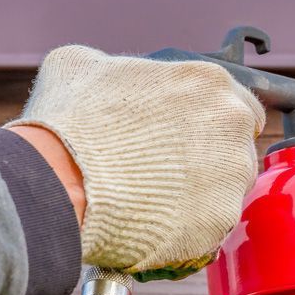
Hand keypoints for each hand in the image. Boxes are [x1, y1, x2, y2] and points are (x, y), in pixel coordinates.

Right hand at [8, 45, 265, 280]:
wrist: (57, 184)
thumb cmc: (67, 122)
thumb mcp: (80, 66)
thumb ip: (114, 67)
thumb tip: (106, 76)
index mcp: (208, 81)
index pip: (236, 99)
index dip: (208, 119)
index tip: (187, 134)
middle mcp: (232, 124)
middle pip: (237, 145)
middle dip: (211, 156)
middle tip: (170, 169)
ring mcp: (231, 175)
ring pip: (228, 188)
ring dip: (202, 194)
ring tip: (157, 199)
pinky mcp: (219, 221)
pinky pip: (211, 226)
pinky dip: (188, 228)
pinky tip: (154, 223)